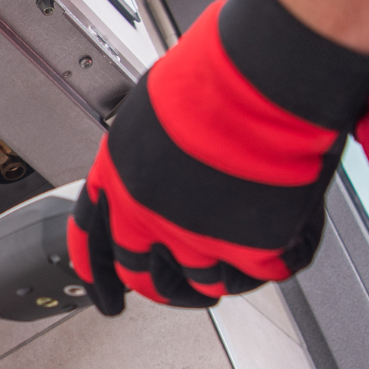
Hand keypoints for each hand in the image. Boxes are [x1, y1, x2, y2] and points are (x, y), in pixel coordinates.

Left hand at [66, 0, 368, 314]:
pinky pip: (258, 275)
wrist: (267, 76)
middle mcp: (147, 215)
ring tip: (235, 260)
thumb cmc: (217, 73)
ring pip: (202, 283)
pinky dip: (271, 262)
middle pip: (143, 275)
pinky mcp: (247, 249)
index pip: (91, 242)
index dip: (97, 275)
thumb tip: (162, 173)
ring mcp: (195, 237)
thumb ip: (151, 156)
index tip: (103, 295)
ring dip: (218, 278)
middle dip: (161, 289)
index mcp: (117, 177)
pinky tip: (278, 241)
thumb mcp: (154, 112)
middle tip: (176, 291)